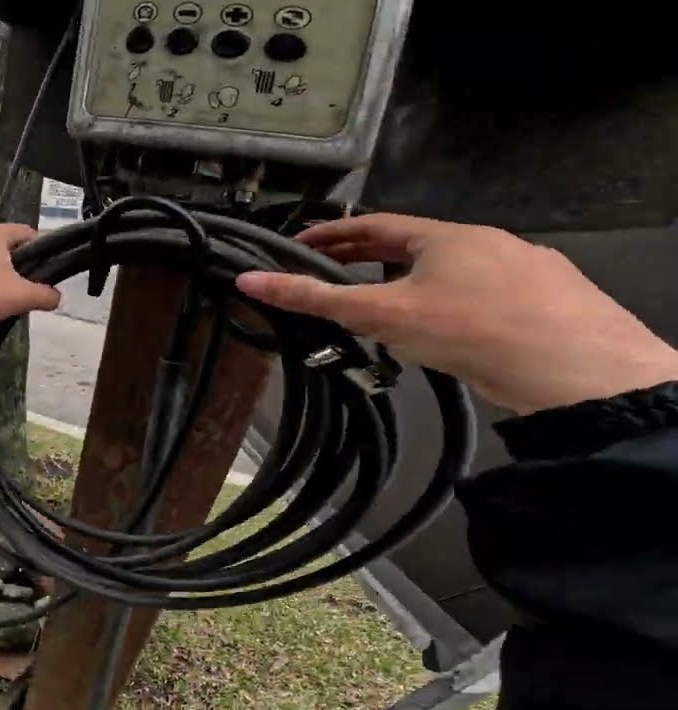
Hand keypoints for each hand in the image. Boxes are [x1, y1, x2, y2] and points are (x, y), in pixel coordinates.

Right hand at [235, 213, 677, 414]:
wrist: (573, 368)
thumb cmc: (469, 329)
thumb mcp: (384, 315)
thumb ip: (318, 300)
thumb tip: (252, 283)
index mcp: (445, 236)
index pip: (376, 225)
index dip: (334, 235)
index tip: (302, 246)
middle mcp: (486, 243)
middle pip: (416, 248)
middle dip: (373, 263)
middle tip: (336, 281)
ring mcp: (522, 272)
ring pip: (455, 276)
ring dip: (416, 290)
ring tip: (388, 317)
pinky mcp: (545, 306)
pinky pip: (486, 301)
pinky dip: (456, 311)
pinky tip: (452, 341)